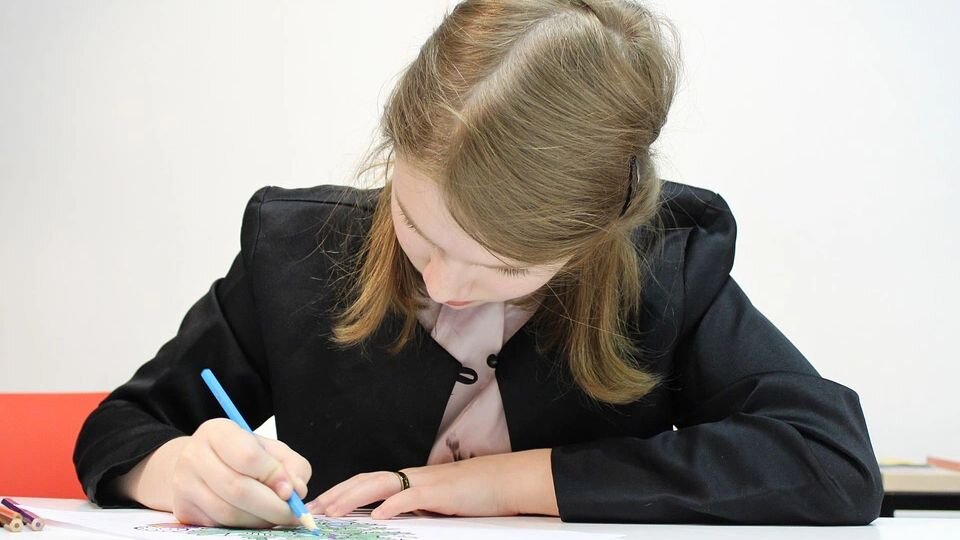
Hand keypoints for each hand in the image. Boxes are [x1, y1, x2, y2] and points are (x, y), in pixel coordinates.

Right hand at [121, 418, 312, 527]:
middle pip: (238, 489)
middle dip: (272, 506)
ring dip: (260, 520)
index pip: (248, 456)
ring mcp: (184, 484)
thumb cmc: (239, 455)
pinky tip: (256, 518)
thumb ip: (290, 465)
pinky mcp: (183, 510)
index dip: (274, 476)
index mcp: (217, 431)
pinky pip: (219, 525)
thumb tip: (297, 490)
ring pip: (228, 512)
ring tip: (276, 516)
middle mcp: (194, 456)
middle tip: (293, 514)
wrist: (197, 466)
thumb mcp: (268, 449)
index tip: (292, 490)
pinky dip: (244, 526)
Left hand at [307, 449, 557, 519]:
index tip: (321, 506)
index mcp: (408, 480)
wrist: (503, 480)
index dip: (342, 492)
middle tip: (314, 510)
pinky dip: (392, 505)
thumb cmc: (473, 493)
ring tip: (333, 511)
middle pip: (365, 481)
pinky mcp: (439, 492)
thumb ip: (412, 508)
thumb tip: (386, 519)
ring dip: (353, 498)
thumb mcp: (436, 503)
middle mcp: (410, 477)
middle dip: (337, 495)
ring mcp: (424, 483)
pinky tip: (378, 515)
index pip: (367, 483)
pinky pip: (410, 497)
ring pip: (379, 485)